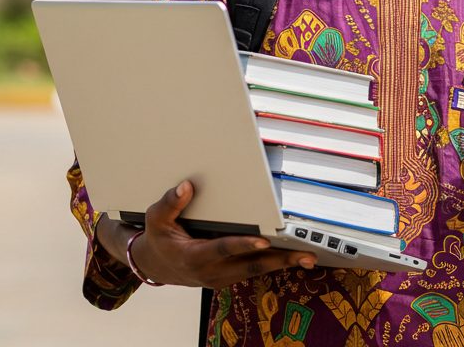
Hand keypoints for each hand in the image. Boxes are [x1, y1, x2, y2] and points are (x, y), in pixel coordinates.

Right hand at [129, 180, 315, 287]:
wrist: (158, 266)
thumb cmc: (159, 240)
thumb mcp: (156, 220)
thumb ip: (170, 203)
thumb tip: (185, 186)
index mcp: (195, 257)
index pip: (223, 249)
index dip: (243, 244)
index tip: (263, 240)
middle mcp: (212, 271)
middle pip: (251, 265)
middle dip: (280, 260)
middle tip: (304, 254)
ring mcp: (223, 277)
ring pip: (257, 270)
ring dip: (283, 263)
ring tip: (308, 256)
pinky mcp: (229, 276)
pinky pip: (255, 269)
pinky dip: (274, 263)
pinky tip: (293, 257)